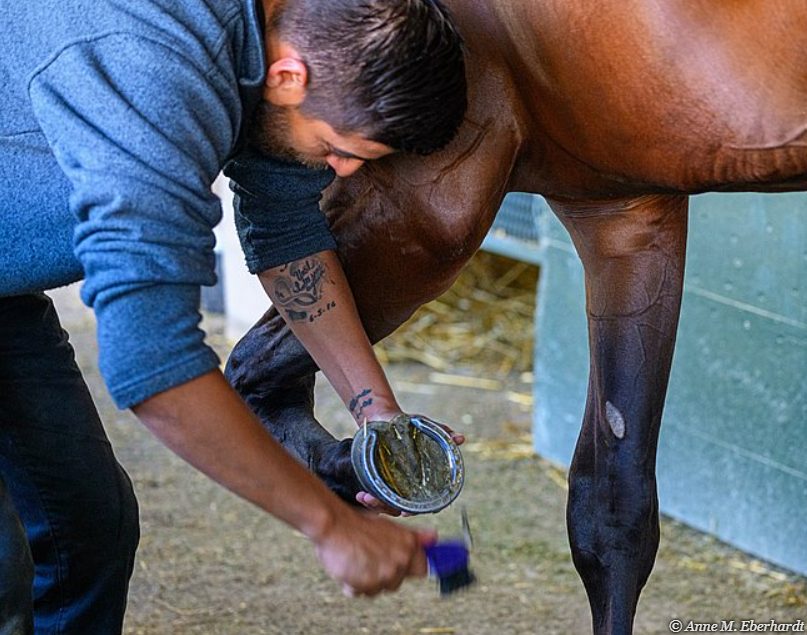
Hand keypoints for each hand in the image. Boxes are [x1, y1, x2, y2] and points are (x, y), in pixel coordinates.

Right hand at [313, 508, 436, 596]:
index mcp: (408, 543)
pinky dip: (353, 584)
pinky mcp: (368, 584)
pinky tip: (349, 567)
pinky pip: (361, 592)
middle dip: (384, 573)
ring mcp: (385, 573)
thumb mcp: (388, 525)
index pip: (422, 568)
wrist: (334, 526)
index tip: (402, 565)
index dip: (411, 567)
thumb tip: (433, 536)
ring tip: (357, 560)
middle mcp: (401, 559)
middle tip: (370, 557)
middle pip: (397, 581)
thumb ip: (412, 536)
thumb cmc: (357, 524)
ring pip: (379, 588)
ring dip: (368, 579)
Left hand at [356, 415, 465, 515]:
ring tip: (363, 496)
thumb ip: (442, 434)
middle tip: (373, 500)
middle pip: (401, 508)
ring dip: (375, 506)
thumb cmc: (410, 425)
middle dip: (387, 507)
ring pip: (387, 507)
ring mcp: (394, 489)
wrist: (386, 418)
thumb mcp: (425, 427)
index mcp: (423, 481)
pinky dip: (368, 500)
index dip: (415, 509)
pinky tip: (361, 495)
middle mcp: (409, 488)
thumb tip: (460, 438)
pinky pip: (375, 499)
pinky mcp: (379, 485)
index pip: (423, 504)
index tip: (405, 511)